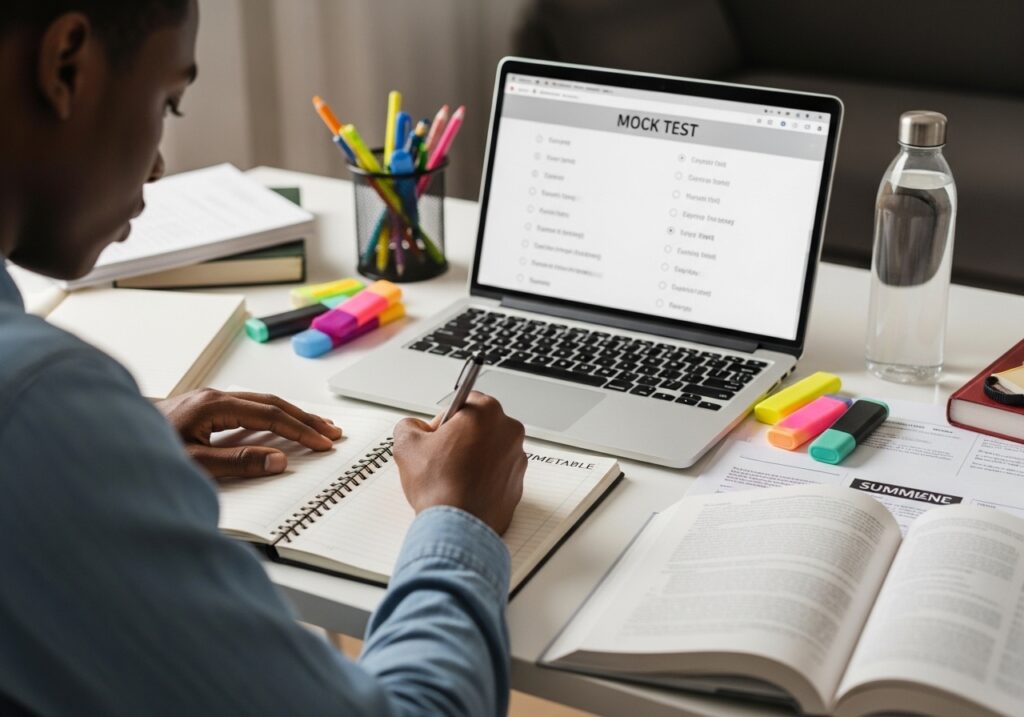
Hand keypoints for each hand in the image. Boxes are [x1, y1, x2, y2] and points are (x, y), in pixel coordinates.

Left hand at [157, 389, 342, 478]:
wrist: (105, 442)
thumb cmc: (146, 453)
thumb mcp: (194, 463)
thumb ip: (238, 463)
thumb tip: (279, 459)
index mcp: (214, 405)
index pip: (270, 416)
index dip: (300, 431)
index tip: (323, 444)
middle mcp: (214, 397)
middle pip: (272, 403)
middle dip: (305, 419)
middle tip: (332, 433)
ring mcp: (208, 400)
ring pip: (261, 403)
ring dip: (291, 415)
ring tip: (316, 428)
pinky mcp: (203, 408)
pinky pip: (248, 408)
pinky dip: (272, 416)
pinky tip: (280, 424)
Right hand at [393, 392, 525, 534]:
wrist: (456, 527)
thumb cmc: (439, 486)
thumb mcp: (407, 445)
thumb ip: (409, 425)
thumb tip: (414, 427)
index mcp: (487, 413)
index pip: (465, 402)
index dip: (446, 419)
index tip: (437, 434)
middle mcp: (509, 432)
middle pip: (480, 426)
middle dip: (461, 438)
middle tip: (441, 457)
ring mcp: (517, 459)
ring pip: (490, 451)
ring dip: (473, 458)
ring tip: (451, 476)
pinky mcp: (518, 484)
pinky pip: (498, 474)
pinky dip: (484, 479)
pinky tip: (464, 489)